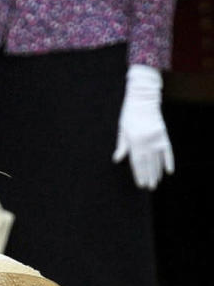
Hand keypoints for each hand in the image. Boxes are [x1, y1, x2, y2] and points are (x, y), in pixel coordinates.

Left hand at [113, 64, 173, 189]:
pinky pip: (167, 150)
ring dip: (157, 171)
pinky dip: (169, 160)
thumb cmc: (129, 114)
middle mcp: (146, 141)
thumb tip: (117, 160)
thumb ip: (121, 146)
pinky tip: (169, 171)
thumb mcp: (122, 130)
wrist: (143, 98)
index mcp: (135, 141)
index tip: (140, 184)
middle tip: (149, 187)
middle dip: (148, 176)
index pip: (137, 162)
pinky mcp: (163, 133)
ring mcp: (156, 137)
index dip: (139, 174)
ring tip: (156, 182)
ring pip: (157, 159)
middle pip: (148, 163)